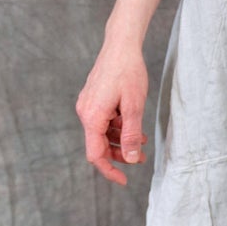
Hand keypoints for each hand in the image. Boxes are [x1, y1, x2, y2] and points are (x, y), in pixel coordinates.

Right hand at [76, 45, 149, 184]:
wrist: (121, 45)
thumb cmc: (128, 72)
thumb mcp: (134, 106)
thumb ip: (131, 134)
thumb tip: (132, 159)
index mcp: (92, 117)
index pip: (95, 155)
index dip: (109, 170)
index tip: (124, 180)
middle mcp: (85, 113)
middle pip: (99, 145)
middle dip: (119, 154)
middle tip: (141, 159)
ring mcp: (87, 105)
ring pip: (102, 133)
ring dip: (121, 140)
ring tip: (141, 141)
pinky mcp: (93, 99)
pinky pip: (103, 121)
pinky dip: (117, 127)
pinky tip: (133, 125)